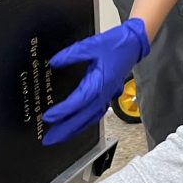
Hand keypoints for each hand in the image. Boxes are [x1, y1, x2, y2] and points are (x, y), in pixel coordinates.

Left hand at [42, 18, 149, 144]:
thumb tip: (55, 61)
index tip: (48, 117)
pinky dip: (85, 122)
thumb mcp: (90, 45)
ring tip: (60, 136)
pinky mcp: (108, 94)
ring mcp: (107, 96)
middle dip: (65, 130)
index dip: (62, 112)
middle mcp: (104, 93)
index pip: (77, 102)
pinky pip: (96, 114)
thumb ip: (70, 55)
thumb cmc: (116, 44)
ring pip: (90, 119)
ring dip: (75, 130)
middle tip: (49, 139)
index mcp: (99, 82)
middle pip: (83, 118)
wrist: (134, 44)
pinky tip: (78, 125)